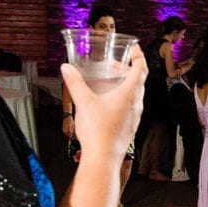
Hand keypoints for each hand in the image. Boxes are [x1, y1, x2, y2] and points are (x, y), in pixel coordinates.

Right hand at [60, 44, 145, 162]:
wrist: (103, 158)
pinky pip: (130, 108)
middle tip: (116, 65)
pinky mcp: (130, 127)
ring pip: (135, 95)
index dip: (138, 56)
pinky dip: (123, 99)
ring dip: (125, 85)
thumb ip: (75, 83)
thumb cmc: (98, 131)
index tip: (135, 48)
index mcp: (130, 94)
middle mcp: (137, 105)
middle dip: (128, 70)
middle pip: (139, 81)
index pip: (141, 69)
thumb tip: (66, 68)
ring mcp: (135, 117)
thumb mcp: (83, 102)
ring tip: (110, 83)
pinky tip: (108, 103)